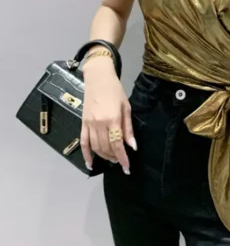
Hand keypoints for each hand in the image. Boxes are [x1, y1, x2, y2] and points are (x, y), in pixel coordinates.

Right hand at [80, 57, 136, 173]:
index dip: (122, 158)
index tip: (127, 167)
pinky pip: (83, 142)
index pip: (117, 144)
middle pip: (106, 147)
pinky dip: (86, 154)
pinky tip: (90, 163)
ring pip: (95, 147)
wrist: (98, 78)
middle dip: (114, 157)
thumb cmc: (115, 90)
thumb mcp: (126, 107)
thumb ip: (128, 128)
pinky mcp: (82, 123)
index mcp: (112, 119)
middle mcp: (99, 124)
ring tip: (112, 159)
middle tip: (121, 161)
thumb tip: (132, 146)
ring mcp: (89, 124)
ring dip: (104, 156)